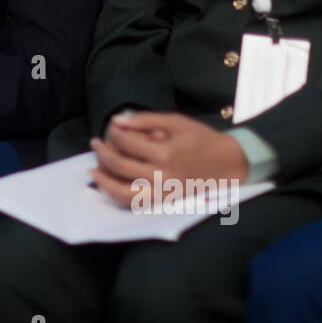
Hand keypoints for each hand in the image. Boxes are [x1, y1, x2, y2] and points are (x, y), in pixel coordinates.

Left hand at [88, 111, 248, 206]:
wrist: (228, 163)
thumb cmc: (202, 139)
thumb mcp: (176, 121)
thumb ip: (145, 119)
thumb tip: (116, 121)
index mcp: (167, 154)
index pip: (128, 144)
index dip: (115, 134)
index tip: (110, 127)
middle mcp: (164, 177)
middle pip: (121, 167)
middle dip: (104, 153)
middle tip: (95, 143)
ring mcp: (164, 193)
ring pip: (123, 192)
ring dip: (104, 181)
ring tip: (92, 170)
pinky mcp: (165, 202)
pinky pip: (135, 203)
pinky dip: (118, 195)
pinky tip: (108, 185)